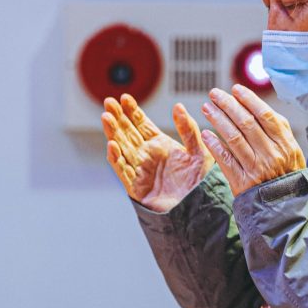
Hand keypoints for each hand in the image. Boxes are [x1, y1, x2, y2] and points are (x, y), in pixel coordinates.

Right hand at [102, 94, 213, 211]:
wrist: (201, 210)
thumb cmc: (201, 183)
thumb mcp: (199, 151)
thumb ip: (188, 130)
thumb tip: (178, 106)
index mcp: (160, 145)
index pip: (142, 124)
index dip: (132, 111)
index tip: (125, 97)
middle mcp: (147, 156)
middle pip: (128, 133)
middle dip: (118, 118)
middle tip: (108, 102)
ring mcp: (140, 171)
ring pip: (122, 149)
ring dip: (113, 134)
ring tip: (106, 117)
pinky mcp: (137, 187)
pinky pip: (124, 171)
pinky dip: (116, 159)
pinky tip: (112, 145)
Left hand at [199, 85, 305, 196]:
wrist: (285, 208)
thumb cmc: (287, 174)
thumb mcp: (293, 151)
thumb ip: (280, 129)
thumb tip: (260, 106)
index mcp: (285, 144)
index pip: (265, 115)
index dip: (249, 100)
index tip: (235, 89)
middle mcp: (271, 155)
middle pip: (246, 123)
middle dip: (228, 105)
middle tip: (214, 93)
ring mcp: (256, 169)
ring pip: (233, 138)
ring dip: (218, 120)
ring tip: (207, 108)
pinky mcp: (242, 183)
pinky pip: (225, 160)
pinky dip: (215, 145)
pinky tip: (206, 134)